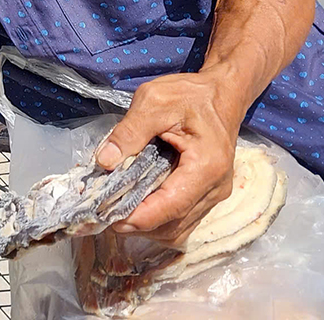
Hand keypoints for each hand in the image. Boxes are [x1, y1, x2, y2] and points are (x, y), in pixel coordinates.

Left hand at [95, 72, 238, 242]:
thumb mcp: (153, 101)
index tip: (107, 218)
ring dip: (146, 227)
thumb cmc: (190, 94)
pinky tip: (134, 205)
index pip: (171, 206)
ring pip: (178, 229)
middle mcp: (215, 189)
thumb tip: (104, 161)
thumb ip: (129, 131)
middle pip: (174, 226)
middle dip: (138, 225)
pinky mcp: (206, 195)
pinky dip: (156, 219)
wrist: (221, 94)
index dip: (138, 218)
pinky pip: (181, 219)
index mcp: (206, 167)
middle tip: (102, 215)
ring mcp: (213, 195)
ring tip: (114, 211)